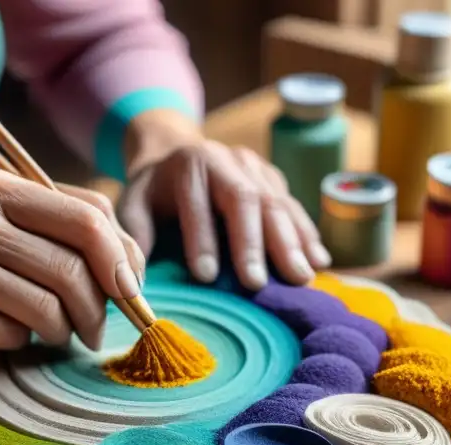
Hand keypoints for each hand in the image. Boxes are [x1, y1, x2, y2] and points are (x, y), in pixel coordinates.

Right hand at [0, 168, 144, 360]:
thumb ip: (44, 224)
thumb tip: (125, 262)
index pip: (90, 214)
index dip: (123, 256)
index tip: (130, 289)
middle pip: (78, 262)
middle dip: (103, 305)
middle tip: (99, 329)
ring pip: (50, 305)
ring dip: (65, 330)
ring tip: (57, 335)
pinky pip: (12, 332)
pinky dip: (20, 341)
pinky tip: (5, 333)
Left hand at [117, 110, 330, 290]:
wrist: (176, 154)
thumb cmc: (152, 191)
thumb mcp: (131, 204)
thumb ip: (134, 233)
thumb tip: (135, 276)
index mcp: (190, 164)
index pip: (197, 203)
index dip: (201, 239)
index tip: (205, 276)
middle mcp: (227, 160)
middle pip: (247, 200)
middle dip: (252, 244)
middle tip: (256, 284)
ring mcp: (256, 167)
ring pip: (277, 203)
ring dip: (291, 243)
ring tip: (300, 279)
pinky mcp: (275, 179)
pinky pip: (294, 207)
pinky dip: (307, 235)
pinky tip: (319, 262)